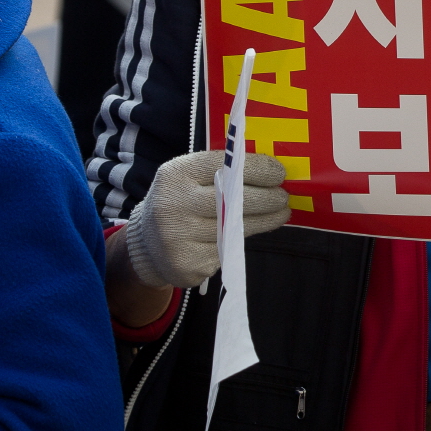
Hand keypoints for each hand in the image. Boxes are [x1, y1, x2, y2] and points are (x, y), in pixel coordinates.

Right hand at [125, 150, 291, 289]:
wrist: (146, 244)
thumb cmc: (178, 202)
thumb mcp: (188, 178)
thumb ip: (219, 172)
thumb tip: (269, 171)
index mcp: (175, 175)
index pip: (224, 166)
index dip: (257, 169)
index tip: (280, 173)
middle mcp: (173, 204)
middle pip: (234, 200)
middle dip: (267, 198)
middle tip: (284, 197)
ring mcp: (179, 237)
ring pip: (236, 228)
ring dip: (265, 221)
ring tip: (281, 213)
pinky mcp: (188, 264)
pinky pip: (226, 251)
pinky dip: (240, 242)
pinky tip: (246, 235)